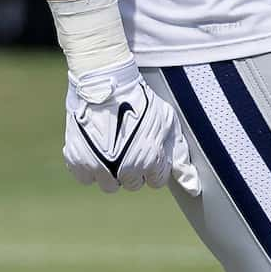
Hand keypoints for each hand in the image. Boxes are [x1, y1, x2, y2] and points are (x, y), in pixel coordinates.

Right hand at [63, 58, 195, 193]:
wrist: (106, 82)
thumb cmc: (141, 101)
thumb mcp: (168, 124)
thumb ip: (180, 158)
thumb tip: (193, 189)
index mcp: (150, 161)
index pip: (156, 181)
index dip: (153, 163)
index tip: (147, 146)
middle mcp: (126, 169)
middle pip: (133, 184)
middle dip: (133, 168)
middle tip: (128, 144)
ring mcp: (100, 166)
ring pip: (109, 185)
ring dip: (111, 171)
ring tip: (111, 146)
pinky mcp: (78, 160)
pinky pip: (85, 178)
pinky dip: (89, 166)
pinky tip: (95, 148)